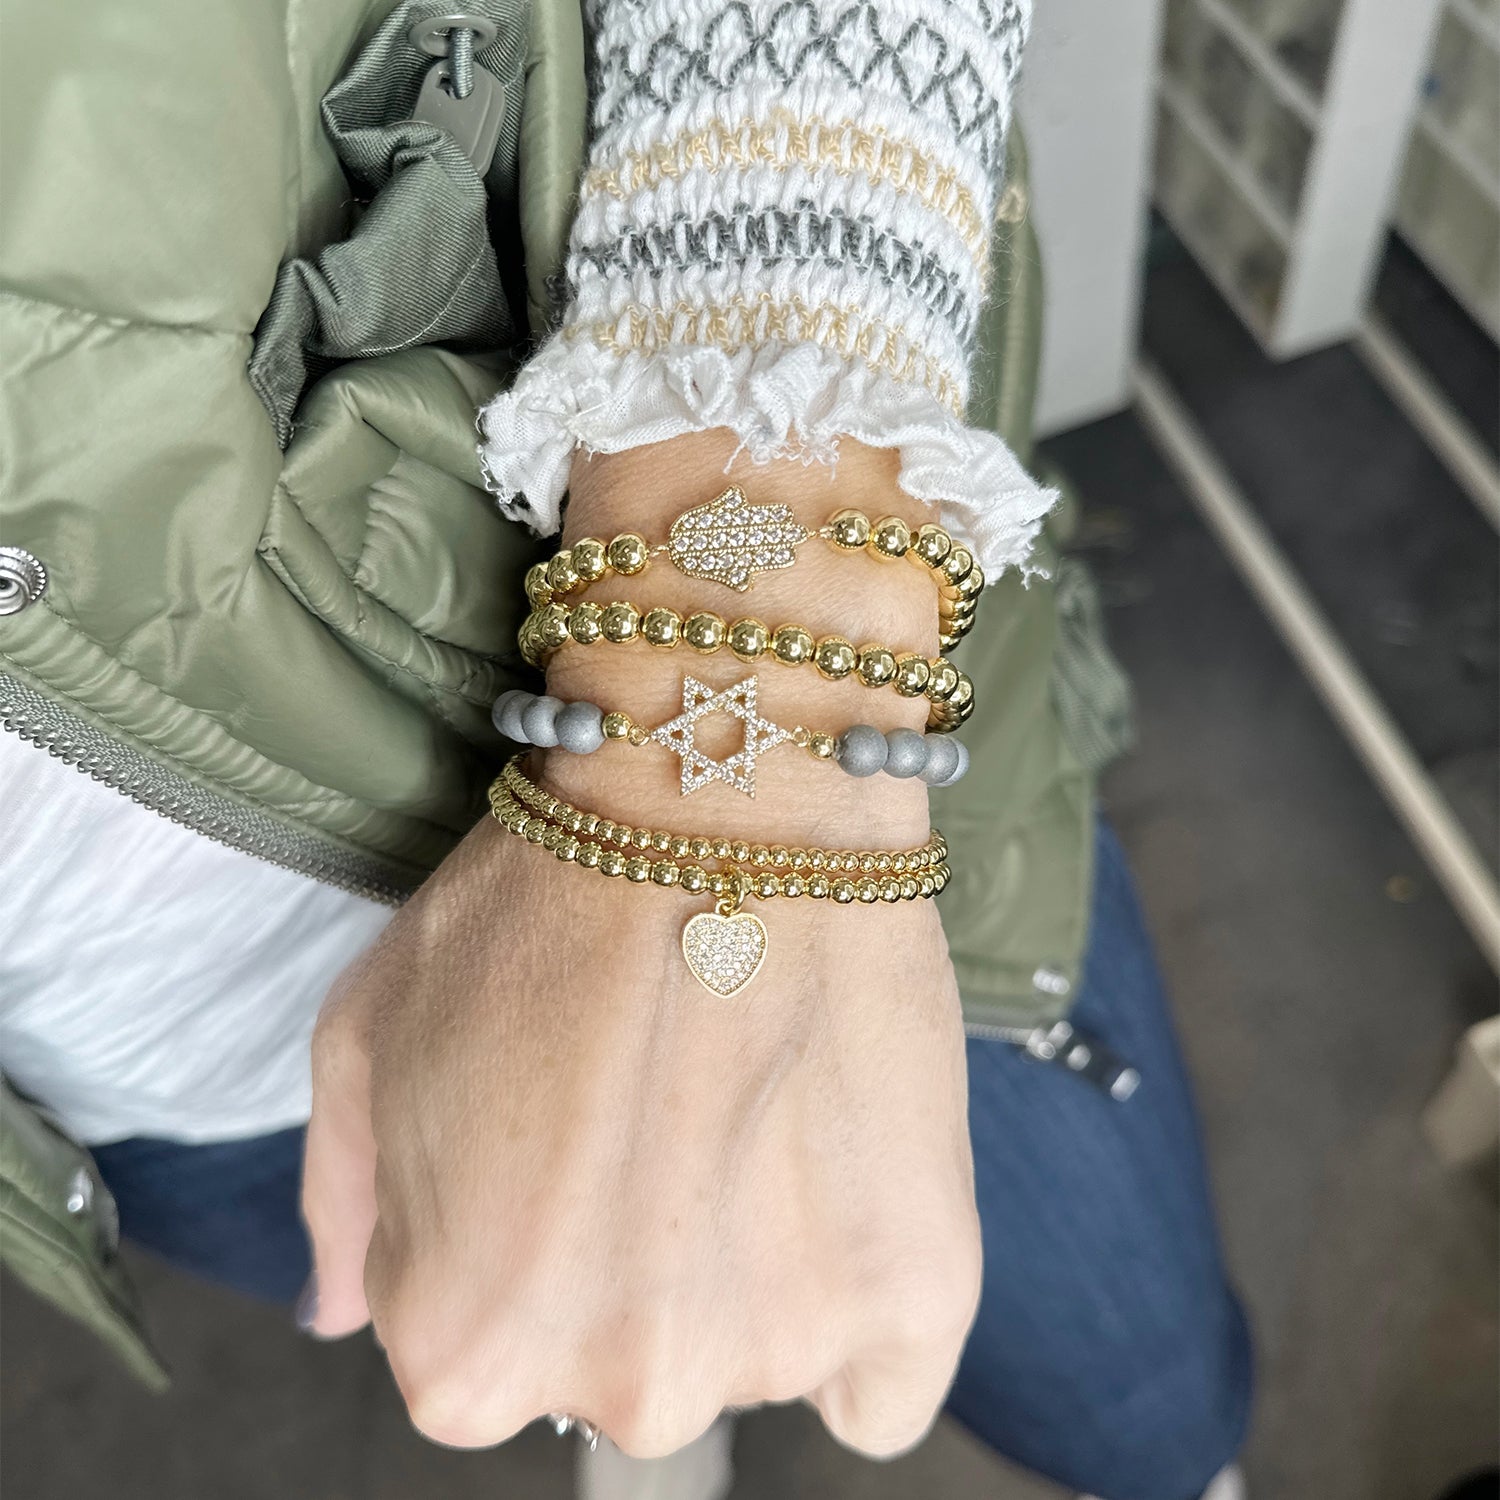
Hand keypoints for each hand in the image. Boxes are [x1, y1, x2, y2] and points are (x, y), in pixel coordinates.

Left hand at [302, 434, 981, 1458]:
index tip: (559, 1138)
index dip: (511, 1231)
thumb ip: (344, 1203)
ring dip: (750, 1269)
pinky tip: (835, 1196)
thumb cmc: (539, 902)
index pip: (479, 1351)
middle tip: (664, 1114)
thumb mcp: (368, 1030)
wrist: (724, 799)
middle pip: (619, 1367)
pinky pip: (884, 1390)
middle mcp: (618, 1386)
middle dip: (629, 1266)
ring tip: (755, 1105)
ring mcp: (779, 1348)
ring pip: (752, 1357)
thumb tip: (347, 1313)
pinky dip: (864, 1318)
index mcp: (469, 1344)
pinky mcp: (914, 1289)